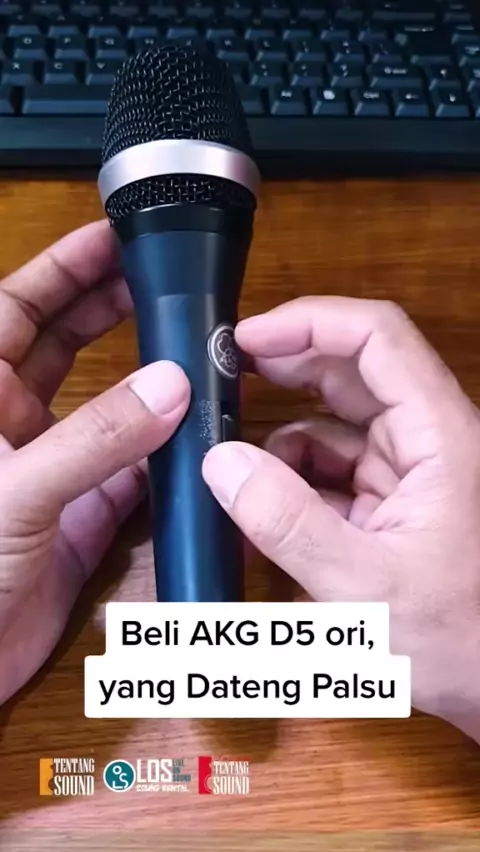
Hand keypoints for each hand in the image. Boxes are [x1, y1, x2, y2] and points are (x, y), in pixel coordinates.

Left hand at [0, 221, 189, 704]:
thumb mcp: (18, 491)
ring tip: (195, 345)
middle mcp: (13, 422)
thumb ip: (95, 437)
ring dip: (145, 375)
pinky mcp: (86, 514)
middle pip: (63, 341)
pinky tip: (196, 430)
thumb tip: (172, 384)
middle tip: (165, 281)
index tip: (114, 239)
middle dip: (110, 307)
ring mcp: (53, 466)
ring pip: (105, 402)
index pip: (16, 308)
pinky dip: (165, 448)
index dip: (63, 268)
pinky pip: (133, 467)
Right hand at [203, 297, 479, 742]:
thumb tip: (220, 462)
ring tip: (228, 461)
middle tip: (218, 381)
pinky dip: (291, 480)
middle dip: (283, 369)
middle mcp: (425, 438)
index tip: (243, 339)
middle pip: (350, 371)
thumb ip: (287, 522)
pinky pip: (331, 469)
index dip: (309, 322)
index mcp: (438, 436)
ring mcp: (406, 469)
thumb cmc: (457, 639)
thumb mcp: (363, 586)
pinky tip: (259, 509)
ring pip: (334, 422)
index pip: (377, 338)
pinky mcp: (389, 500)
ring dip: (280, 437)